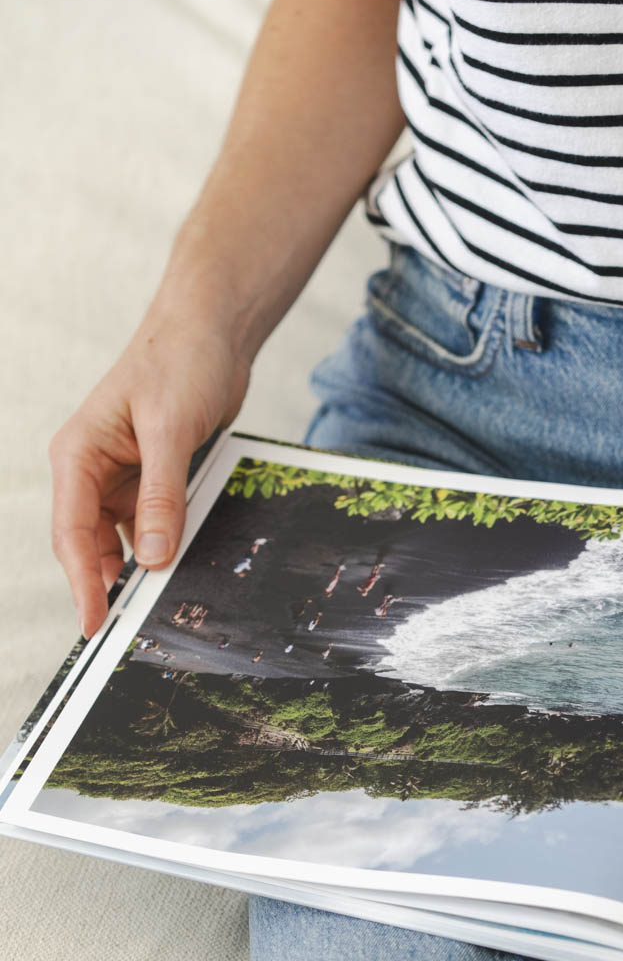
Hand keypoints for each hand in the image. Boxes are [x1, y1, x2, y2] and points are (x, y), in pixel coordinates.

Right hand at [49, 315, 251, 638]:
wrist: (212, 331)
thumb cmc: (180, 362)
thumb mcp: (171, 431)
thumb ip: (161, 496)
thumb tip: (152, 558)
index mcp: (78, 453)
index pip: (71, 531)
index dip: (81, 582)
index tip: (93, 622)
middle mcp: (92, 467)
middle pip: (89, 542)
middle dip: (105, 584)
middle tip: (124, 629)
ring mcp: (122, 474)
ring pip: (120, 537)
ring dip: (136, 568)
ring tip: (154, 606)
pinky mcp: (152, 476)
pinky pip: (150, 522)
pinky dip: (161, 545)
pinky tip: (177, 567)